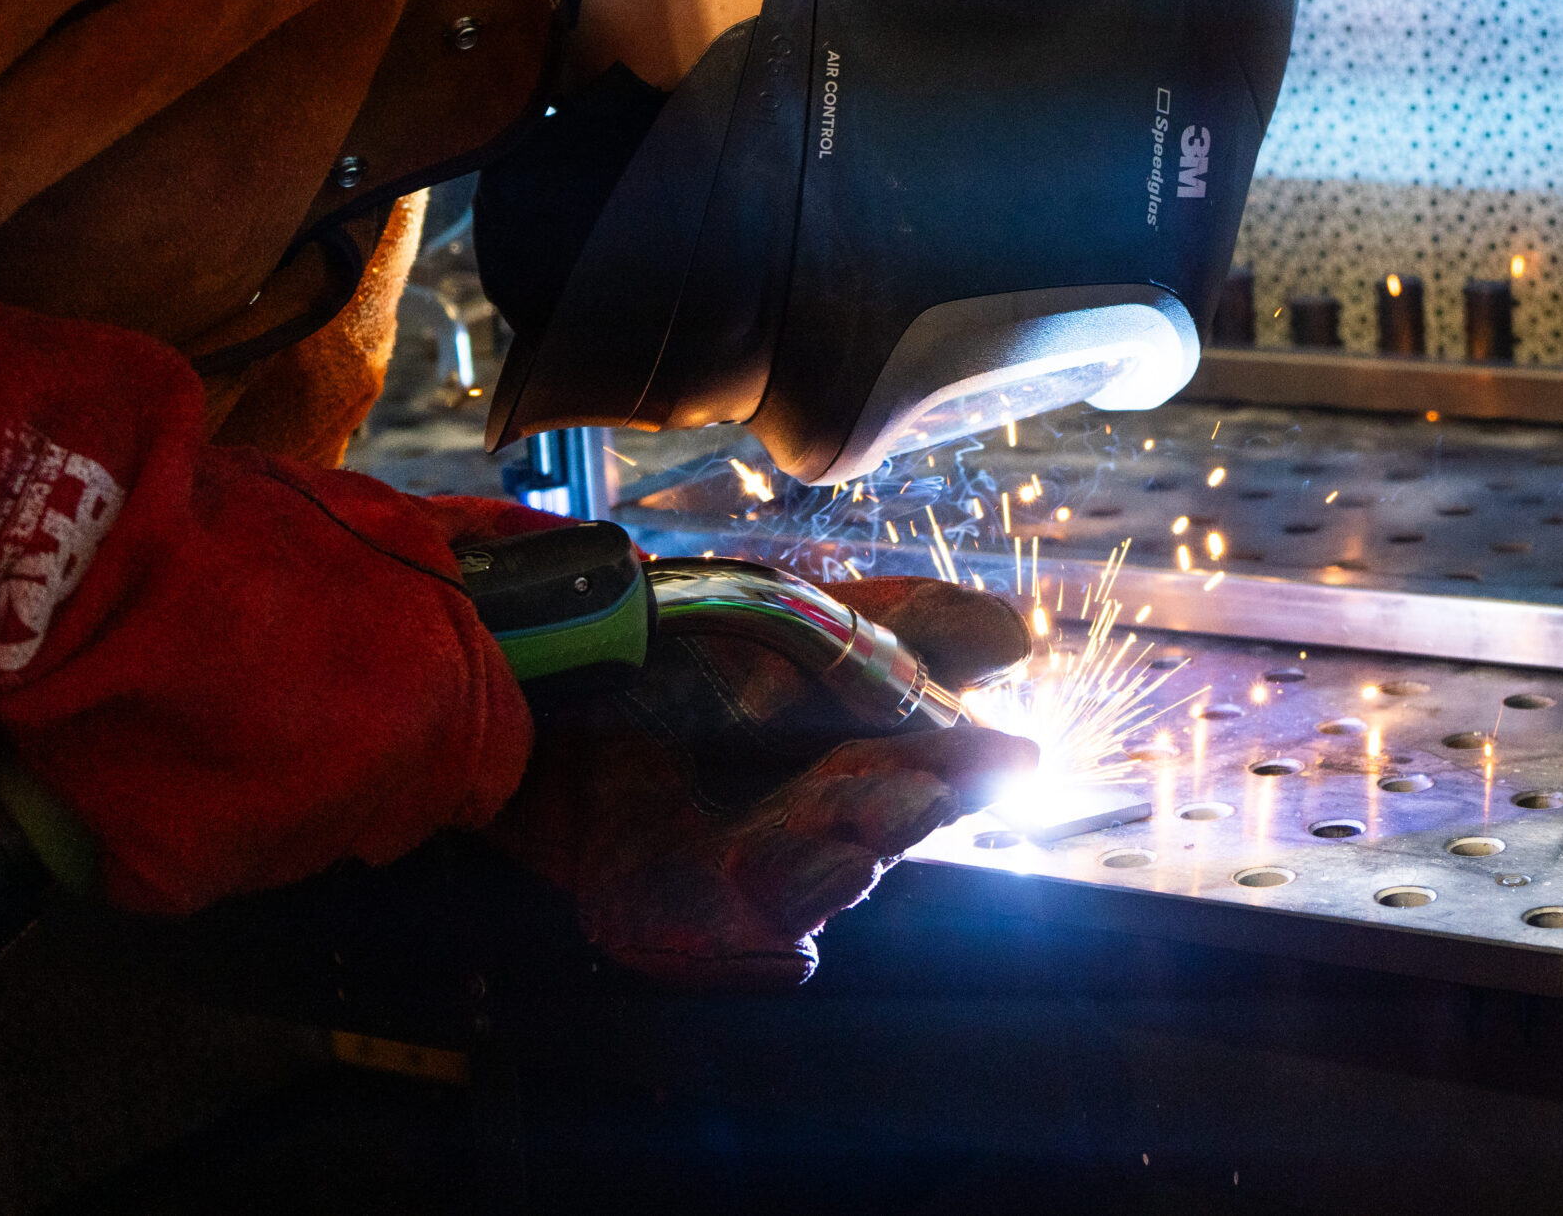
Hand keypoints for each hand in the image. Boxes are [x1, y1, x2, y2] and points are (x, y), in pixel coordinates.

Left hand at [488, 577, 1035, 987]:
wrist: (544, 658)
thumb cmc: (681, 644)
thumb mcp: (809, 620)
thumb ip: (910, 631)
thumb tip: (1017, 638)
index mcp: (851, 769)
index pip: (924, 777)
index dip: (963, 771)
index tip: (1008, 757)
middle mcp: (804, 834)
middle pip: (871, 837)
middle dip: (906, 810)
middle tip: (945, 779)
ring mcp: (733, 884)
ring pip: (811, 888)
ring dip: (847, 855)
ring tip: (884, 822)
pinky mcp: (658, 917)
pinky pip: (726, 942)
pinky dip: (761, 931)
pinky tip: (803, 918)